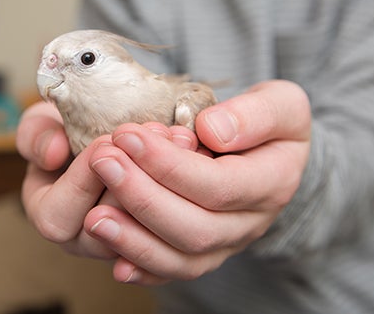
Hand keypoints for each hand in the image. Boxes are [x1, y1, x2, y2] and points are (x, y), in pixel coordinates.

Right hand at [17, 102, 199, 259]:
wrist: (109, 137)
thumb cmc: (69, 130)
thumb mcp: (42, 123)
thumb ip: (36, 134)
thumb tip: (54, 153)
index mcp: (50, 215)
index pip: (58, 219)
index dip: (81, 182)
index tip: (106, 142)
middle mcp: (87, 239)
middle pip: (110, 233)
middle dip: (136, 181)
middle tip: (156, 133)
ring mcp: (127, 244)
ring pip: (150, 237)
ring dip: (170, 184)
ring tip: (180, 137)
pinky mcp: (166, 240)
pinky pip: (184, 237)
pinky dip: (196, 194)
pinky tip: (200, 155)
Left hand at [83, 80, 310, 284]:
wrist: (267, 150)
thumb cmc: (265, 121)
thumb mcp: (279, 103)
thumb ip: (255, 114)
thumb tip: (212, 130)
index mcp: (273, 183)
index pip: (219, 185)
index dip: (170, 165)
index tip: (129, 136)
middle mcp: (250, 224)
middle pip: (196, 229)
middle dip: (143, 197)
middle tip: (103, 161)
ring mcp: (225, 244)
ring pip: (181, 259)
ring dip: (134, 239)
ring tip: (94, 214)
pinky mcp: (200, 254)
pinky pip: (171, 272)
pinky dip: (139, 266)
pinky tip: (110, 252)